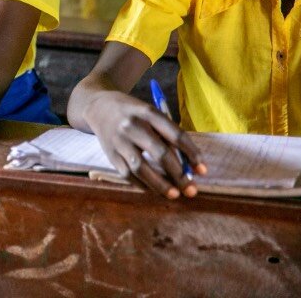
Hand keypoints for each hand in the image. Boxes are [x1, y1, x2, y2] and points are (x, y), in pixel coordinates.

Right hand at [83, 91, 206, 198]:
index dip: (192, 154)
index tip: (202, 170)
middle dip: (179, 174)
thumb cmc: (133, 113)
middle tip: (191, 189)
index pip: (175, 135)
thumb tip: (188, 165)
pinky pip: (127, 174)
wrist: (98, 107)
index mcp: (148, 113)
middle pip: (160, 153)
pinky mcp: (110, 153)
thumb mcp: (150, 113)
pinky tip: (154, 190)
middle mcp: (132, 125)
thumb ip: (167, 134)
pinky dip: (143, 184)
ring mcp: (119, 140)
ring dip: (160, 184)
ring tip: (174, 194)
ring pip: (141, 167)